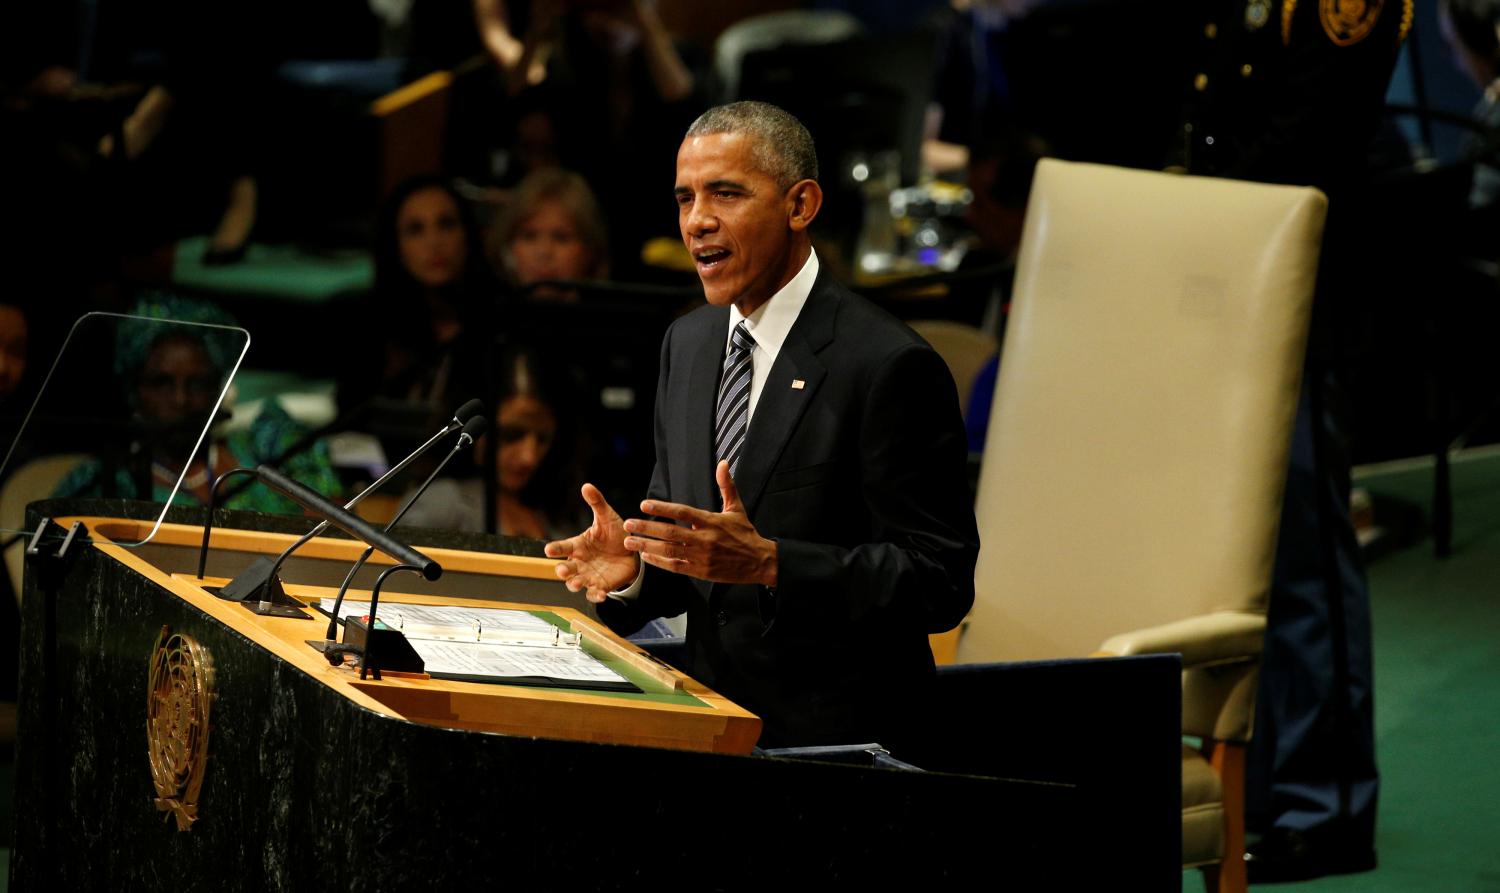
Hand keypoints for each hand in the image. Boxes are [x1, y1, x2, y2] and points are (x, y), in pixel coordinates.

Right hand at [544, 483, 638, 602]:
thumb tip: (586, 485)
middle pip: (565, 569)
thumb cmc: (613, 534)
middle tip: (562, 570)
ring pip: (576, 583)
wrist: (631, 552)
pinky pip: (594, 594)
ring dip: (575, 584)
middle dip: (562, 570)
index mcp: (577, 545)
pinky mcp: (600, 586)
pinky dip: (595, 596)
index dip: (555, 549)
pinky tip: (599, 595)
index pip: (562, 547)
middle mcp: (579, 562)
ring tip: (578, 583)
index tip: (548, 550)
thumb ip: (597, 503)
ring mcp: (588, 576)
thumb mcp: (607, 517)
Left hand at [621, 461, 777, 585]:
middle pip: (671, 532)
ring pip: (669, 550)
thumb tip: (723, 463)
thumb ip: (726, 486)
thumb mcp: (736, 508)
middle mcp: (705, 539)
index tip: (644, 504)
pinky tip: (646, 557)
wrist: (759, 562)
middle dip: (647, 528)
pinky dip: (659, 562)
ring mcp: (701, 557)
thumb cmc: (745, 534)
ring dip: (647, 546)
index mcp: (711, 521)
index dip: (662, 508)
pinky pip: (675, 566)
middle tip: (629, 524)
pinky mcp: (700, 571)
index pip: (682, 512)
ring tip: (630, 542)